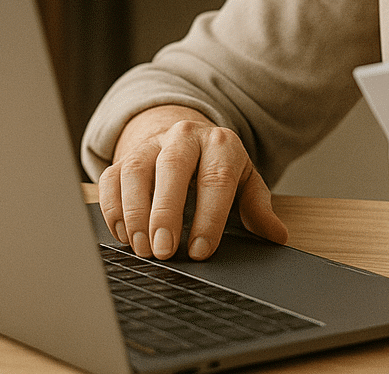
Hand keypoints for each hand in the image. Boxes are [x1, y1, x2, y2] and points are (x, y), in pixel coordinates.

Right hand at [97, 105, 287, 261]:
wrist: (188, 139)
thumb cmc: (220, 169)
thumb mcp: (245, 183)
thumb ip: (257, 208)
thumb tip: (277, 235)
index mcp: (221, 144)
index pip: (216, 179)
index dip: (209, 216)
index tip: (201, 251)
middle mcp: (184, 136)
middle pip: (172, 167)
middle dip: (166, 212)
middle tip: (164, 251)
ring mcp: (152, 144)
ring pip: (135, 170)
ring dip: (136, 213)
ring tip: (143, 249)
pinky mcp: (125, 156)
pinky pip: (111, 178)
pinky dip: (114, 209)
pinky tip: (125, 236)